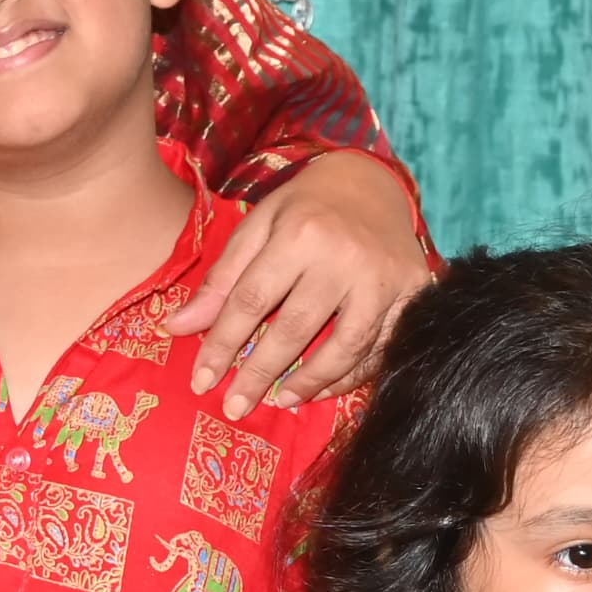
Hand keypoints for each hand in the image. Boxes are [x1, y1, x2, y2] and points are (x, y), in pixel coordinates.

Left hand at [172, 153, 428, 413]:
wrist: (371, 184)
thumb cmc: (304, 207)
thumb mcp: (255, 227)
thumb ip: (220, 279)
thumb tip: (175, 329)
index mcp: (299, 234)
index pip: (251, 300)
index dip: (222, 344)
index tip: (201, 380)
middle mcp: (345, 257)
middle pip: (295, 329)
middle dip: (259, 373)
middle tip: (235, 407)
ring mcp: (385, 277)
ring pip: (346, 346)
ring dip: (310, 382)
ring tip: (281, 401)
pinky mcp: (415, 292)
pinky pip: (383, 347)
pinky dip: (353, 375)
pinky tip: (324, 388)